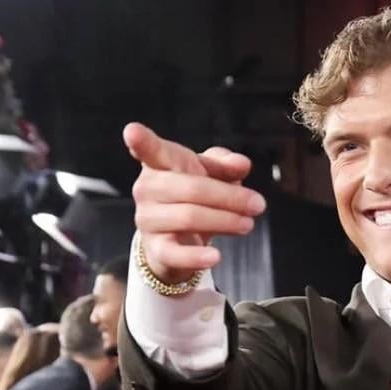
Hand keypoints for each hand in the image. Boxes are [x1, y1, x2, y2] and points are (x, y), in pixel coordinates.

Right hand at [124, 122, 264, 285]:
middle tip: (258, 204)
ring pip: (189, 217)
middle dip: (229, 197)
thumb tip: (242, 164)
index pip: (152, 151)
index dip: (142, 142)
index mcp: (159, 164)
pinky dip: (197, 257)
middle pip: (191, 188)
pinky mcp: (156, 249)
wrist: (177, 239)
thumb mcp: (209, 174)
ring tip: (248, 224)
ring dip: (225, 221)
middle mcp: (147, 189)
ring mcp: (148, 220)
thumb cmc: (193, 196)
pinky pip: (176, 254)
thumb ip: (225, 164)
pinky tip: (216, 256)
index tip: (132, 133)